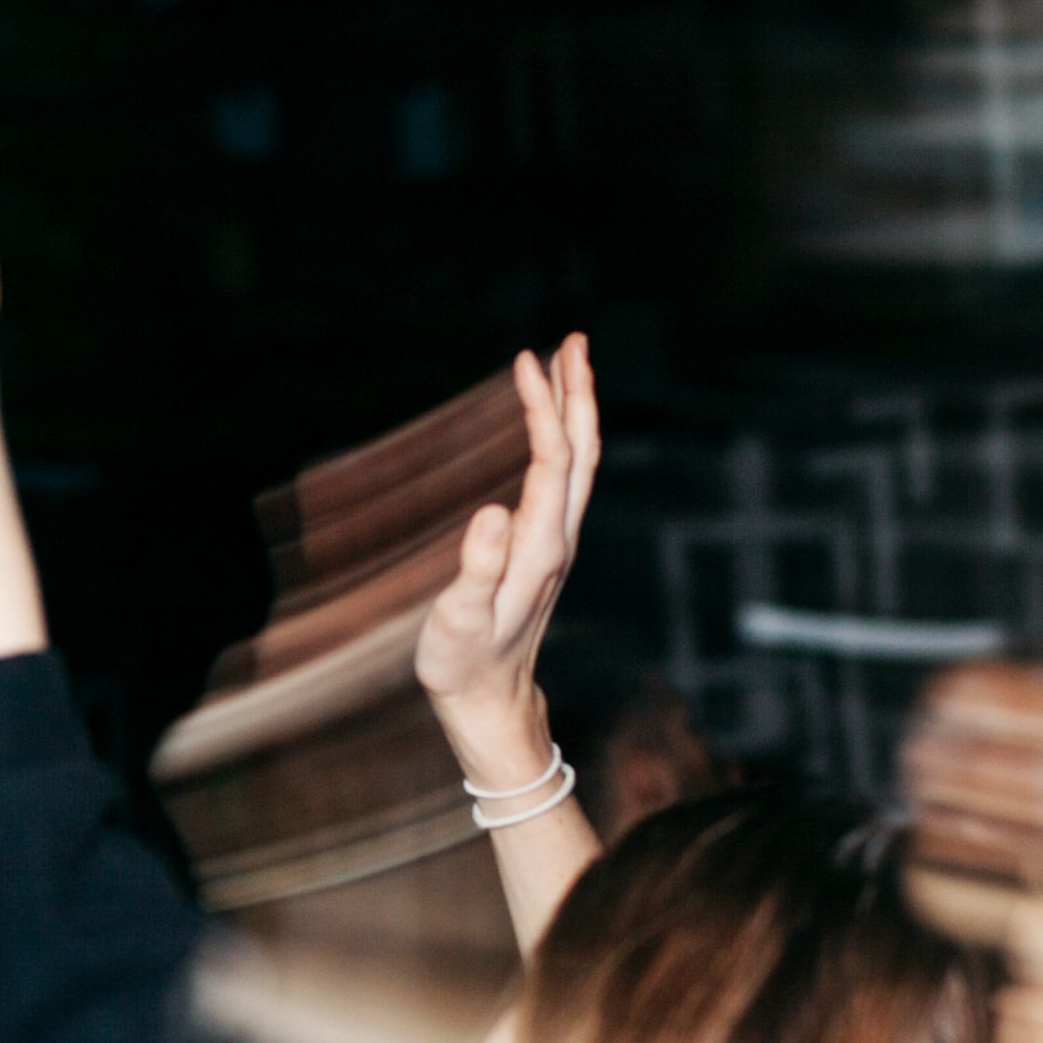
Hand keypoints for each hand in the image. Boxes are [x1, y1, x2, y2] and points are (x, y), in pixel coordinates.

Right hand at [416, 337, 598, 780]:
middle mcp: (556, 540)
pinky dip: (561, 441)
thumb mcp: (462, 621)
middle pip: (580, 453)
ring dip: (575, 412)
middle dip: (578, 393)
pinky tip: (548, 429)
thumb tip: (492, 512)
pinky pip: (563, 480)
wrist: (488, 703)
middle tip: (571, 340)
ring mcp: (554, 544)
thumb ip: (477, 569)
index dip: (542, 409)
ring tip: (565, 365)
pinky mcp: (544, 550)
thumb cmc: (465, 664)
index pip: (550, 462)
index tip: (526, 361)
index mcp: (538, 548)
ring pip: (577, 465)